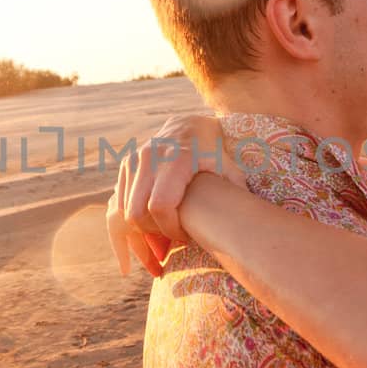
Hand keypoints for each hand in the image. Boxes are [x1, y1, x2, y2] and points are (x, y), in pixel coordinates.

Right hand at [106, 114, 241, 275]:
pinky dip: (132, 218)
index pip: (160, 206)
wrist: (190, 126)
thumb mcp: (229, 169)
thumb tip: (247, 221)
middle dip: (151, 234)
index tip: (184, 237)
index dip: (170, 229)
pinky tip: (151, 224)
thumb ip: (235, 193)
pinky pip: (119, 201)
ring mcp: (134, 159)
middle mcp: (150, 157)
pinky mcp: (126, 164)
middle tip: (171, 241)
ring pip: (123, 209)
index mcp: (177, 158)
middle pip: (136, 212)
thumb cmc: (214, 153)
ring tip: (162, 235)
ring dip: (140, 229)